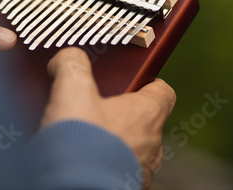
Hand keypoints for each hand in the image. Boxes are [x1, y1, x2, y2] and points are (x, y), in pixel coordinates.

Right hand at [40, 47, 175, 188]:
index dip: (150, 83)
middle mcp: (152, 143)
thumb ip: (72, 65)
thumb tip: (68, 56)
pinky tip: (87, 159)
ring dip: (117, 140)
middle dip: (124, 113)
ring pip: (136, 147)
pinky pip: (124, 169)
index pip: (164, 91)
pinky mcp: (128, 186)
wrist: (76, 189)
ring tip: (88, 137)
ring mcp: (142, 168)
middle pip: (146, 120)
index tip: (134, 80)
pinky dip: (110, 162)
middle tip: (98, 108)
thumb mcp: (72, 91)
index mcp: (147, 113)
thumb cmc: (81, 142)